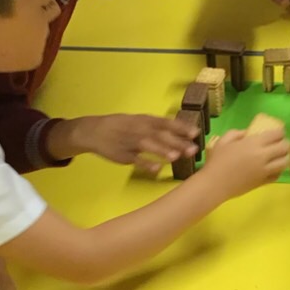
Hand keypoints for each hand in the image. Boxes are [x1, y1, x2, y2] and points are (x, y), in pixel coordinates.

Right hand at [75, 112, 197, 172]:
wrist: (93, 131)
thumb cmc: (120, 126)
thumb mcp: (136, 120)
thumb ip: (156, 127)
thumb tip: (180, 133)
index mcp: (143, 120)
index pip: (165, 122)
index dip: (181, 127)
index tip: (196, 133)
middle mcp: (138, 129)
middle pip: (160, 134)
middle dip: (177, 141)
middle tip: (193, 148)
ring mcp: (130, 142)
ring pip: (148, 145)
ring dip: (162, 150)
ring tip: (176, 156)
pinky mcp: (123, 155)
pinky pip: (136, 160)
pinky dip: (146, 164)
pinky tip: (157, 169)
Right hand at [198, 127, 287, 198]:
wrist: (215, 183)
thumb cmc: (217, 160)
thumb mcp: (224, 140)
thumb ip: (237, 133)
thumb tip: (247, 133)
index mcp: (253, 143)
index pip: (276, 135)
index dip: (280, 132)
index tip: (277, 132)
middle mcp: (263, 156)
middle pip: (284, 148)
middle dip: (284, 143)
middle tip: (279, 143)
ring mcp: (265, 170)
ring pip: (285, 162)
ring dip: (284, 157)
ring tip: (278, 155)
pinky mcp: (264, 182)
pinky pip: (278, 175)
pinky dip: (278, 170)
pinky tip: (272, 167)